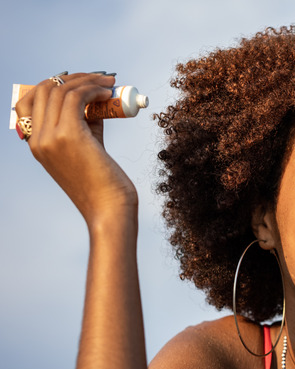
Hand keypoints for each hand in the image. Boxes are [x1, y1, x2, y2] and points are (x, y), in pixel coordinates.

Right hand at [15, 73, 137, 225]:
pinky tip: (109, 92)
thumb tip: (95, 99)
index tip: (80, 81)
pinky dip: (93, 89)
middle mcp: (38, 140)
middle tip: (100, 77)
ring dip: (88, 80)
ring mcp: (50, 137)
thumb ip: (85, 123)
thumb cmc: (104, 182)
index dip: (53, 85)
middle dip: (75, 78)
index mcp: (36, 144)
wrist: (110, 209)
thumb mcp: (88, 147)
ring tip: (110, 82)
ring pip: (61, 90)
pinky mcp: (68, 135)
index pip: (29, 101)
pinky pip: (77, 98)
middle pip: (45, 90)